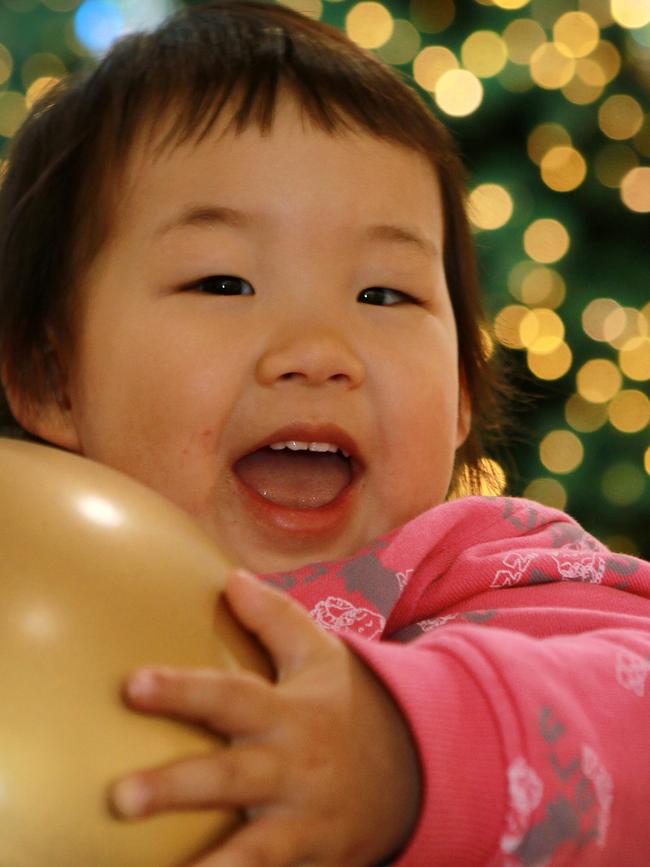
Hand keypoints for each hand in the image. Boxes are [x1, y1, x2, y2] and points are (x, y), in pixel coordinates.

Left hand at [110, 569, 420, 866]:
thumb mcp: (322, 655)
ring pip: (252, 850)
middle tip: (120, 797)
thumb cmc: (349, 706)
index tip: (132, 684)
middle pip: (230, 777)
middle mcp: (291, 767)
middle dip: (177, 787)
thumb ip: (276, 617)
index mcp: (288, 713)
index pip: (230, 696)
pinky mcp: (309, 859)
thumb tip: (231, 577)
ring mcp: (301, 820)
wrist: (416, 769)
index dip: (183, 690)